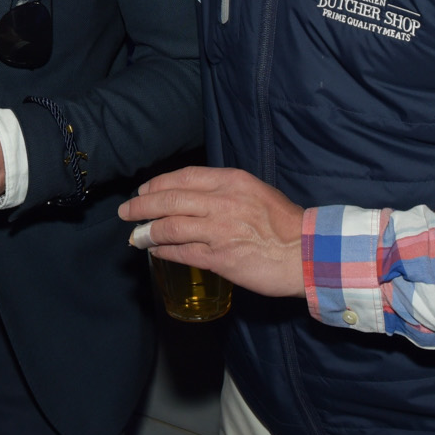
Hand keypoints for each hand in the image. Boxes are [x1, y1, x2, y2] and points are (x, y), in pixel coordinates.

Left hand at [119, 167, 306, 299]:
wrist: (308, 253)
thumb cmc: (284, 224)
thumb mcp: (255, 191)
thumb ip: (225, 191)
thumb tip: (193, 198)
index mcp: (232, 181)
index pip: (184, 177)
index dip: (157, 184)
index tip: (144, 191)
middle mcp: (222, 202)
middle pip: (169, 199)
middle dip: (141, 205)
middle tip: (126, 212)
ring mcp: (219, 230)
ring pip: (170, 227)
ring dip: (147, 232)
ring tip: (136, 237)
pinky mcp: (220, 258)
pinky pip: (182, 252)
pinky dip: (164, 252)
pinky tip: (157, 252)